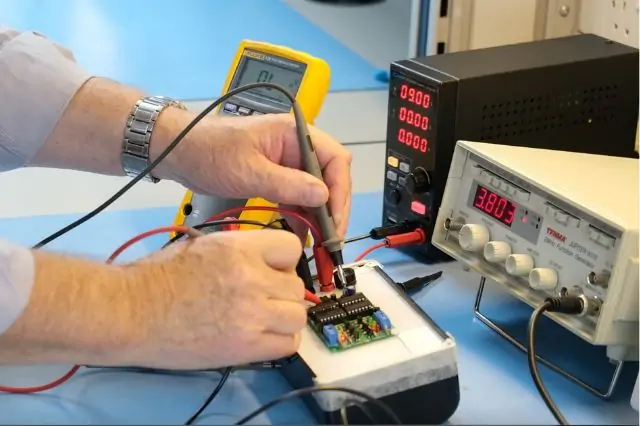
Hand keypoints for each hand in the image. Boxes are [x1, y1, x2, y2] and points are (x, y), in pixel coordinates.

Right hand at [124, 229, 306, 369]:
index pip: (292, 248)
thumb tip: (264, 262)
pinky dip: (279, 341)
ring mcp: (252, 315)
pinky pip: (289, 345)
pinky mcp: (246, 348)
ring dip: (284, 318)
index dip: (283, 260)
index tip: (271, 269)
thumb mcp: (203, 246)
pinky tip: (260, 337)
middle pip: (296, 286)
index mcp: (239, 249)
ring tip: (262, 319)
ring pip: (298, 316)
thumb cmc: (158, 276)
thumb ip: (240, 251)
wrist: (130, 313)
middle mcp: (252, 279)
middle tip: (260, 297)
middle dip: (281, 291)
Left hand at [169, 113, 351, 236]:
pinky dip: (302, 216)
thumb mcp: (249, 172)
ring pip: (316, 190)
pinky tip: (302, 236)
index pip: (335, 159)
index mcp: (294, 133)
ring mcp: (288, 162)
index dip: (340, 190)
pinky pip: (298, 197)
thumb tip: (324, 196)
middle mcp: (297, 145)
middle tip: (330, 237)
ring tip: (319, 243)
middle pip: (330, 176)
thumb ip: (288, 185)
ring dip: (319, 216)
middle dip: (332, 207)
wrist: (179, 153)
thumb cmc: (210, 154)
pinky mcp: (277, 176)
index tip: (335, 219)